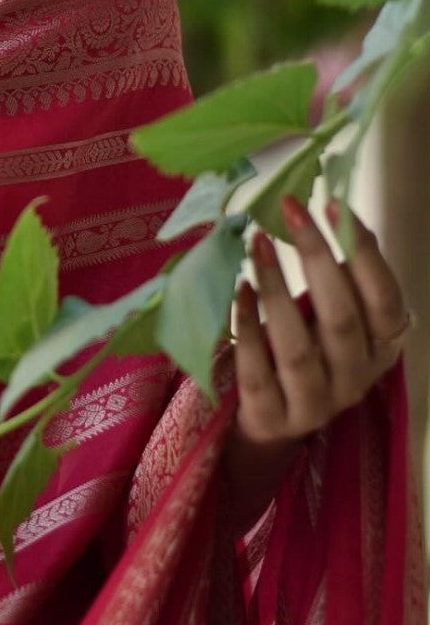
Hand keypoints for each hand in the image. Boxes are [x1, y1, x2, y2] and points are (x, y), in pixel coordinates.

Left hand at [233, 196, 411, 446]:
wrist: (274, 420)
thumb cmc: (310, 350)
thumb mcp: (336, 319)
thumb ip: (340, 279)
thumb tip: (325, 214)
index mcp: (381, 349)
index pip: (385, 300)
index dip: (364, 252)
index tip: (333, 203)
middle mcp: (354, 379)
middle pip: (341, 318)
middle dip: (315, 258)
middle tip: (290, 211)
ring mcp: (314, 404)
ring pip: (297, 346)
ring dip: (276, 289)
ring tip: (257, 243)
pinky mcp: (270, 418)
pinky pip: (256, 370)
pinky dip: (245, 326)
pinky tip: (238, 290)